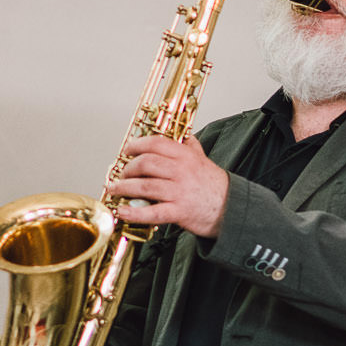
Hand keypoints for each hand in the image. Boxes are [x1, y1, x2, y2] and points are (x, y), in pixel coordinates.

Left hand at [107, 134, 228, 237]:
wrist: (231, 209)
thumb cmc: (215, 186)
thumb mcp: (204, 159)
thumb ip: (190, 146)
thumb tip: (181, 134)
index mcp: (186, 156)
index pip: (156, 143)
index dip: (137, 145)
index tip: (127, 150)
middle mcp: (182, 172)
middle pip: (146, 163)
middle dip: (128, 168)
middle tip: (122, 174)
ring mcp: (179, 192)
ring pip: (144, 186)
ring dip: (124, 188)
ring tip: (115, 190)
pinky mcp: (179, 211)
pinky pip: (152, 212)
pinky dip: (134, 212)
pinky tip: (122, 211)